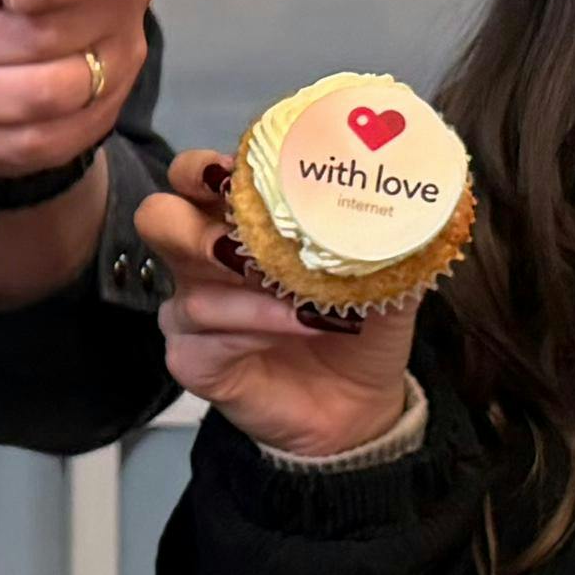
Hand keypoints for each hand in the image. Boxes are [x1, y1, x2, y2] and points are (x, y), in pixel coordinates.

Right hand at [135, 151, 420, 462]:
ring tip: (310, 304)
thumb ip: (387, 238)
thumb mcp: (385, 276)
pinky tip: (301, 329)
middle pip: (158, 219)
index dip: (203, 169)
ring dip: (253, 293)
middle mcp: (200, 260)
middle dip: (194, 225)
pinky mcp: (193, 359)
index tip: (238, 172)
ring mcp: (191, 311)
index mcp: (235, 223)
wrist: (357, 406)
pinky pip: (205, 339)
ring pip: (191, 290)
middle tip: (242, 241)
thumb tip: (417, 200)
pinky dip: (256, 329)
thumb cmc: (360, 329)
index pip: (192, 177)